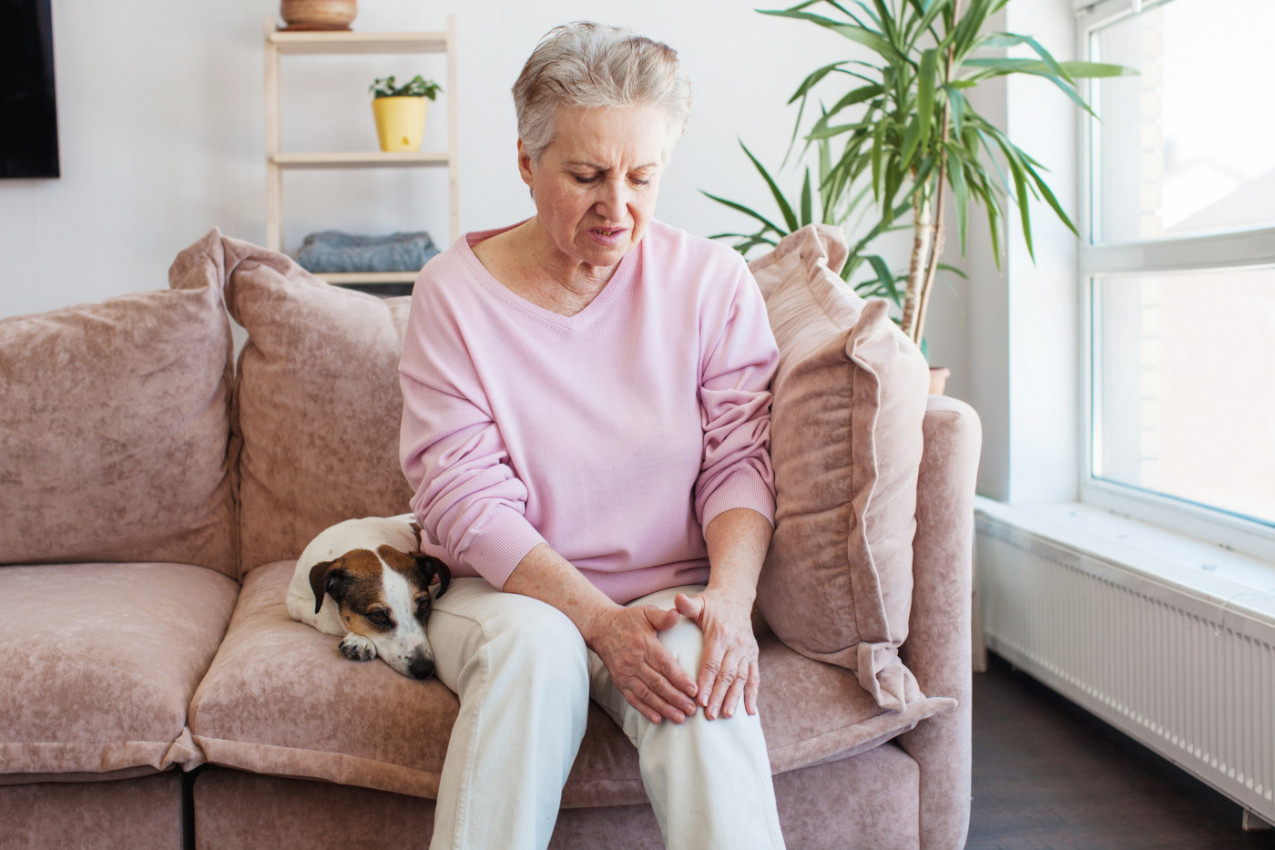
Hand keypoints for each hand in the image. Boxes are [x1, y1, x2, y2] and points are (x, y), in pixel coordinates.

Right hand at [584, 604, 699, 724]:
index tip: (694, 690)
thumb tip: (678, 613)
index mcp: (644, 644)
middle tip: (691, 710)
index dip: (679, 679)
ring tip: (680, 718)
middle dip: (676, 698)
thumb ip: (663, 616)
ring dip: (664, 708)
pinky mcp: (619, 682)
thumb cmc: (629, 620)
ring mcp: (625, 673)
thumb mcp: (646, 612)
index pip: (665, 665)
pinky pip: (632, 699)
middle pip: (658, 683)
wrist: (602, 628)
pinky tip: (657, 719)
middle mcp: (634, 661)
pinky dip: (645, 710)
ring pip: (647, 694)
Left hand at [675, 588, 759, 719]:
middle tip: (710, 715)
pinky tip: (750, 711)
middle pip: (726, 674)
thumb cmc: (712, 603)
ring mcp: (747, 651)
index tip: (700, 700)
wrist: (736, 597)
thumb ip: (687, 605)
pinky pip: (754, 677)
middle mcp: (736, 644)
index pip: (712, 662)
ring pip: (740, 678)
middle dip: (719, 696)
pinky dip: (752, 695)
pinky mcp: (754, 655)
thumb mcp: (699, 602)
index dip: (707, 682)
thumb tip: (677, 599)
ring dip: (734, 698)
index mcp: (720, 634)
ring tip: (727, 716)